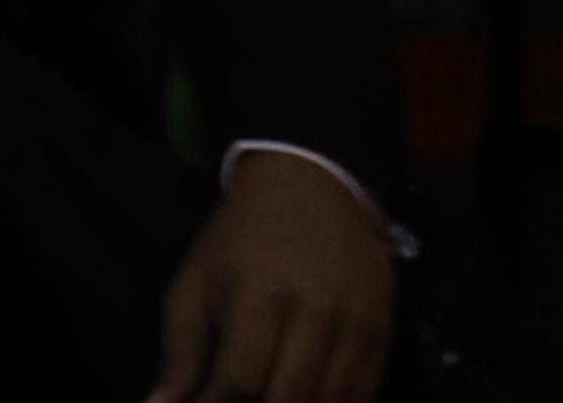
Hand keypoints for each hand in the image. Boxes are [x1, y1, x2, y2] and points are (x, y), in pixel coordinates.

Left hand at [143, 149, 394, 402]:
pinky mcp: (383, 328)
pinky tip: (309, 398)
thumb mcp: (194, 284)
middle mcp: (315, 308)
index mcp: (260, 293)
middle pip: (288, 398)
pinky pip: (364, 391)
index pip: (241, 381)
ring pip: (329, 401)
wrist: (313, 182)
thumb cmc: (240, 239)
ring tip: (269, 397)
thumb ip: (179, 354)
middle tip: (241, 402)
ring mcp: (356, 320)